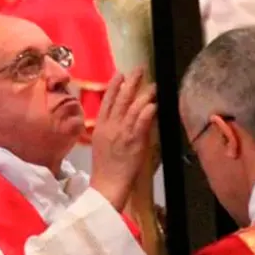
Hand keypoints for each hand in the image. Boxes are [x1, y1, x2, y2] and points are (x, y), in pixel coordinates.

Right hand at [89, 69, 157, 210]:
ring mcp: (122, 133)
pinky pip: (141, 122)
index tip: (120, 73)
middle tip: (139, 69)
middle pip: (120, 99)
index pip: (106, 101)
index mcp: (100, 126)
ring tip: (153, 85)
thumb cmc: (105, 166)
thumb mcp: (100, 142)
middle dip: (130, 83)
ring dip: (144, 94)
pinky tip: (154, 104)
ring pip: (133, 108)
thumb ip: (107, 127)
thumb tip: (116, 114)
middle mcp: (110, 126)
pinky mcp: (134, 142)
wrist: (107, 184)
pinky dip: (147, 111)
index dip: (114, 86)